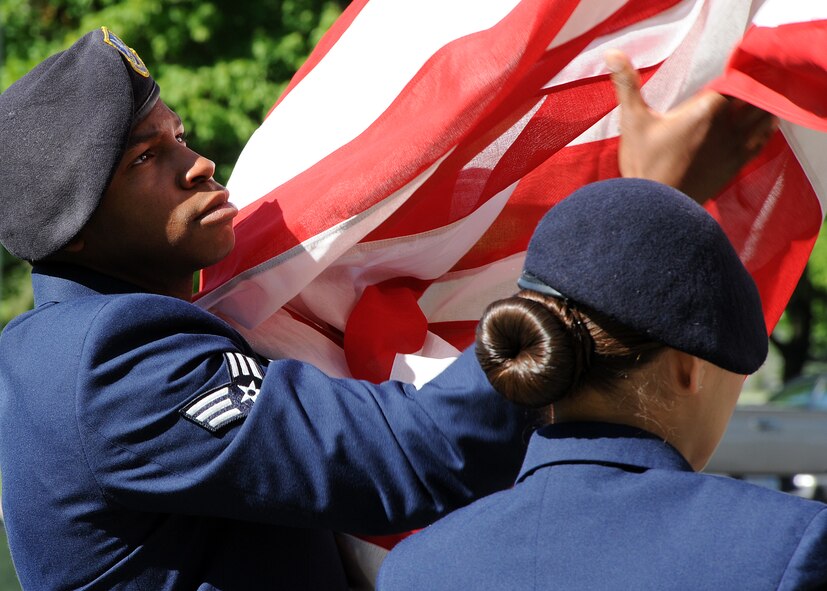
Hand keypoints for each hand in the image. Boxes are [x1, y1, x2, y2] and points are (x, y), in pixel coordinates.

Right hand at [606, 49, 777, 202]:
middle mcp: (727, 126)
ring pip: (761, 117)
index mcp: (705, 109)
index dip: (728, 78)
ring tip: (746, 105)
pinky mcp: (736, 165)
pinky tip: (760, 126)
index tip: (717, 81)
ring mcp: (735, 147)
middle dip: (745, 91)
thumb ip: (627, 85)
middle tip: (731, 92)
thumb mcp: (632, 121)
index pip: (731, 82)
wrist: (656, 208)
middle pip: (751, 97)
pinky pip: (762, 141)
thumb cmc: (645, 164)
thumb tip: (612, 53)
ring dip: (757, 108)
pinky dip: (764, 130)